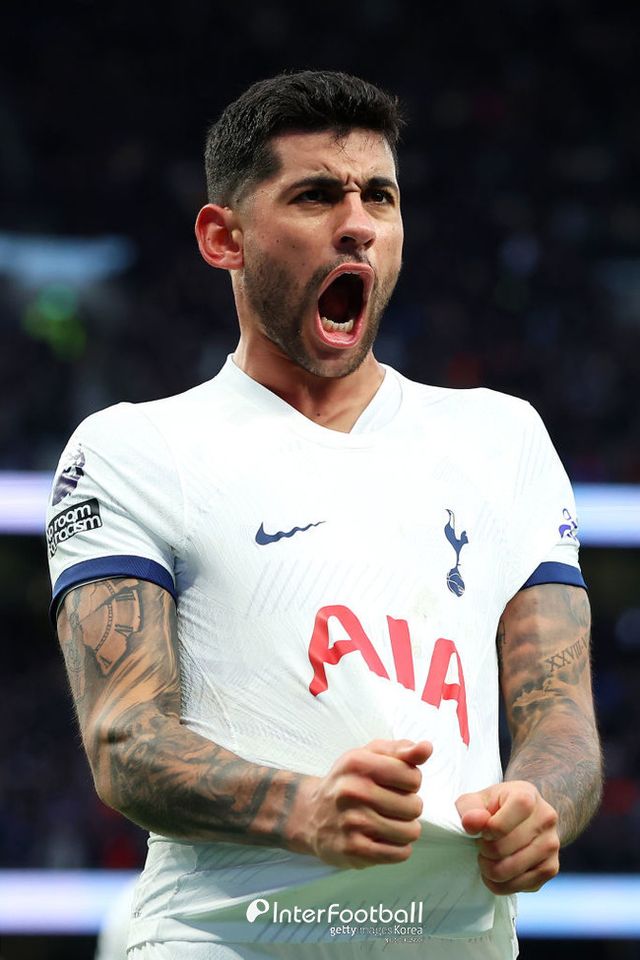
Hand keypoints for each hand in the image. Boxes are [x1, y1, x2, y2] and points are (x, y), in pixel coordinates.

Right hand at [292, 739, 430, 868]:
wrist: (312, 815)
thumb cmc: (349, 781)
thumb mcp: (370, 756)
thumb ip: (402, 750)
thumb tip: (427, 748)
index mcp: (358, 763)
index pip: (412, 777)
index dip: (410, 782)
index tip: (396, 784)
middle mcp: (353, 791)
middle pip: (414, 806)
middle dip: (409, 807)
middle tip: (391, 806)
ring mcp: (353, 822)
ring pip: (410, 831)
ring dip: (405, 829)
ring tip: (389, 823)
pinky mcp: (354, 849)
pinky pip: (400, 853)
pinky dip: (399, 848)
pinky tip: (385, 839)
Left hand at [456, 780, 559, 893]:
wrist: (528, 814)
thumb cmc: (497, 806)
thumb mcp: (478, 798)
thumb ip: (470, 808)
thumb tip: (471, 824)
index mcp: (527, 796)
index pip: (498, 827)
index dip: (483, 834)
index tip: (482, 831)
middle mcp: (546, 819)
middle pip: (500, 850)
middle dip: (483, 851)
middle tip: (482, 845)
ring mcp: (552, 845)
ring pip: (508, 872)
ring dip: (489, 869)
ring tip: (488, 857)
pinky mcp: (552, 868)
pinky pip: (519, 887)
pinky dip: (500, 884)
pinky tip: (498, 870)